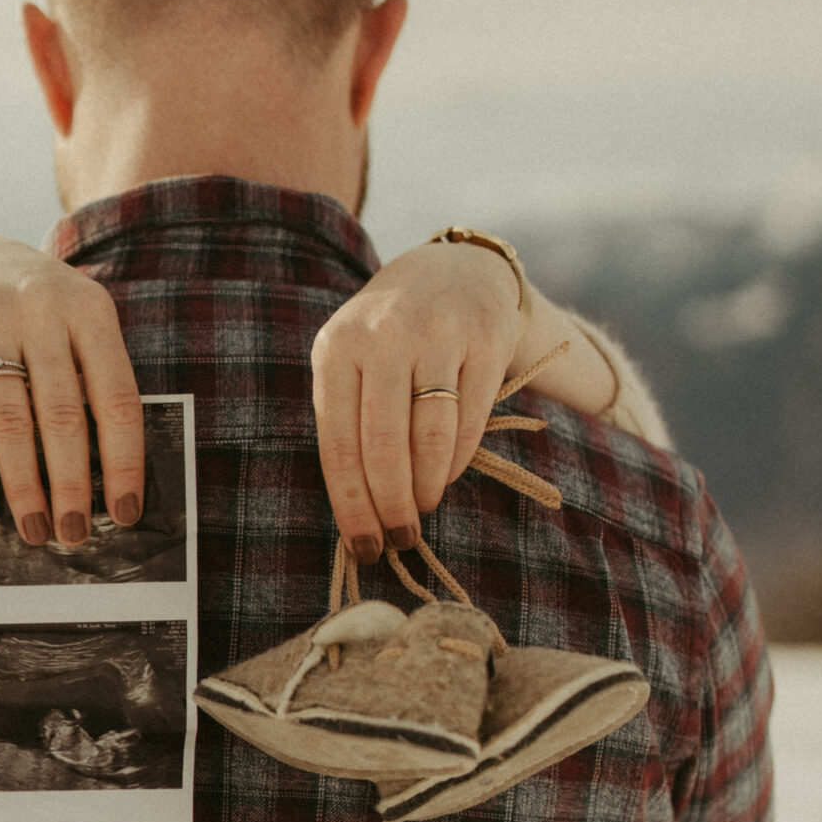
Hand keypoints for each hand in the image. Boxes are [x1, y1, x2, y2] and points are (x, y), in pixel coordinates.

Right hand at [0, 233, 144, 545]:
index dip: (124, 462)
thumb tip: (105, 482)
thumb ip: (90, 383)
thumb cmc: (35, 315)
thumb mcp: (74, 326)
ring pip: (9, 419)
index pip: (116, 397)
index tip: (125, 514)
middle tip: (75, 535)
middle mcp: (40, 307)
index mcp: (89, 309)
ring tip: (35, 528)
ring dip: (24, 485)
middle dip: (72, 484)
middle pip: (62, 414)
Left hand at [310, 241, 526, 562]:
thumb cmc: (387, 338)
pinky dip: (457, 460)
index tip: (364, 547)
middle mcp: (384, 337)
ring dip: (426, 488)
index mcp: (336, 349)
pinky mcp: (485, 339)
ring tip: (422, 507)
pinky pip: (470, 421)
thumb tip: (358, 513)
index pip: (340, 446)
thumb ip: (347, 421)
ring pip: (431, 439)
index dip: (352, 507)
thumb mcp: (350, 363)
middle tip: (400, 538)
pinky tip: (446, 474)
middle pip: (384, 448)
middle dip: (392, 506)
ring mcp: (437, 334)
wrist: (449, 273)